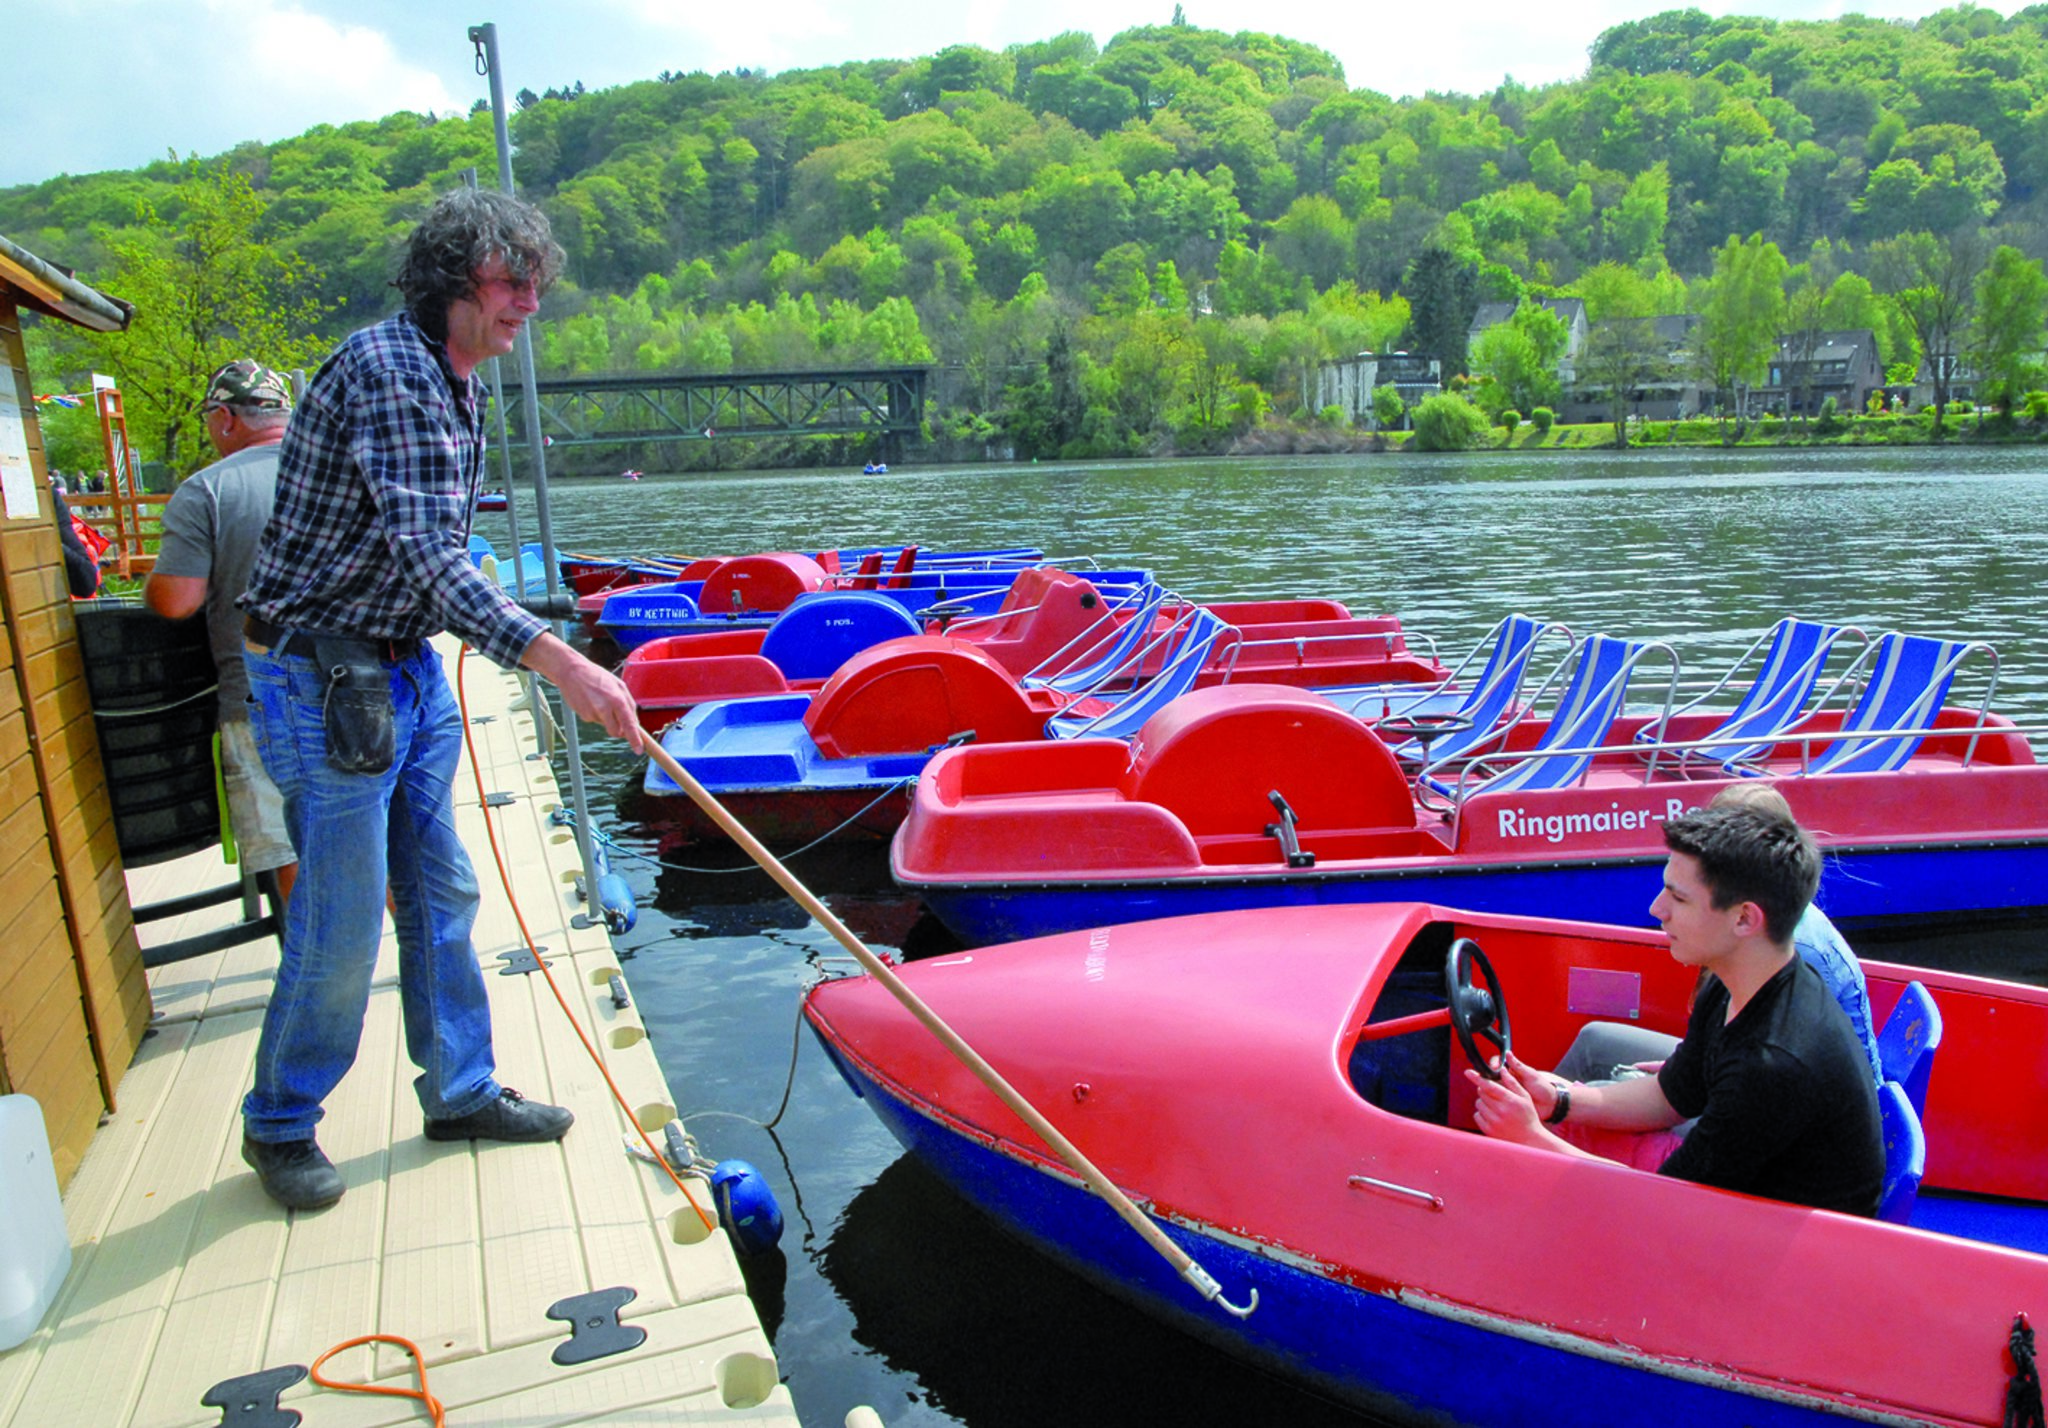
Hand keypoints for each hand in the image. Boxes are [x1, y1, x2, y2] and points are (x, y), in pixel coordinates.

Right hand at [521, 633, 645, 751]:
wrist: (571, 672)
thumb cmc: (598, 677)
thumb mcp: (619, 685)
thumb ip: (629, 704)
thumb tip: (634, 723)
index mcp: (618, 699)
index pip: (629, 725)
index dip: (635, 739)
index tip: (639, 750)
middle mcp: (605, 708)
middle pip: (616, 732)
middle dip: (619, 730)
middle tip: (616, 719)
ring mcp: (593, 713)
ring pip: (605, 725)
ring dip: (606, 718)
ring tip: (599, 700)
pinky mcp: (583, 716)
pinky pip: (595, 720)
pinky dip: (595, 713)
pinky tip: (590, 700)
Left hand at [1463, 1051, 1554, 1145]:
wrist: (1529, 1139)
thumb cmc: (1528, 1116)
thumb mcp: (1525, 1097)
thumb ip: (1512, 1083)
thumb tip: (1502, 1069)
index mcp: (1510, 1101)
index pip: (1489, 1086)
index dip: (1477, 1078)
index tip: (1468, 1072)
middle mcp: (1501, 1111)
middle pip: (1482, 1093)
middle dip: (1485, 1090)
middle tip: (1494, 1094)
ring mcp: (1494, 1122)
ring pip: (1478, 1104)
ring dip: (1484, 1102)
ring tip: (1496, 1107)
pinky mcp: (1488, 1130)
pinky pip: (1477, 1116)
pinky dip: (1482, 1113)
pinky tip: (1493, 1116)